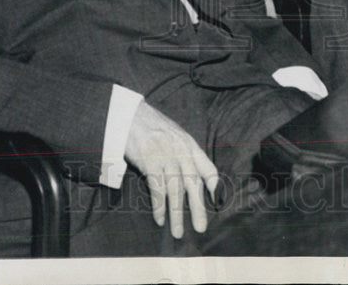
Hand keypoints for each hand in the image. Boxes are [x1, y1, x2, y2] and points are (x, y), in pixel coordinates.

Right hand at [124, 101, 218, 238]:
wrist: (131, 116)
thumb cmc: (153, 128)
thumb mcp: (176, 136)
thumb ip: (186, 154)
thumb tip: (193, 176)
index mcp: (190, 145)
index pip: (208, 167)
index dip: (214, 185)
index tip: (216, 200)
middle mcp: (181, 151)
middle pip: (193, 184)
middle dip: (198, 208)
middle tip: (200, 227)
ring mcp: (166, 156)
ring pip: (175, 190)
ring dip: (176, 213)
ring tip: (177, 231)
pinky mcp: (150, 161)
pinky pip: (157, 188)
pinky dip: (159, 206)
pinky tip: (160, 218)